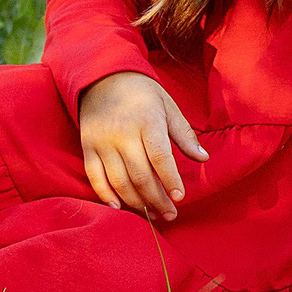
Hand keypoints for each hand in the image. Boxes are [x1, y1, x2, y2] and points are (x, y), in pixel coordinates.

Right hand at [77, 72, 207, 221]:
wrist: (102, 77)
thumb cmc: (142, 93)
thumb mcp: (167, 105)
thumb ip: (184, 133)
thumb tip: (203, 158)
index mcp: (147, 120)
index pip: (160, 157)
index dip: (171, 180)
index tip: (180, 197)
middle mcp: (122, 133)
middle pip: (140, 175)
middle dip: (157, 199)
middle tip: (170, 214)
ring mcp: (102, 141)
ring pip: (119, 180)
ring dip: (136, 202)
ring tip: (152, 213)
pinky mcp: (87, 147)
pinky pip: (95, 177)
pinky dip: (105, 195)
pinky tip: (119, 206)